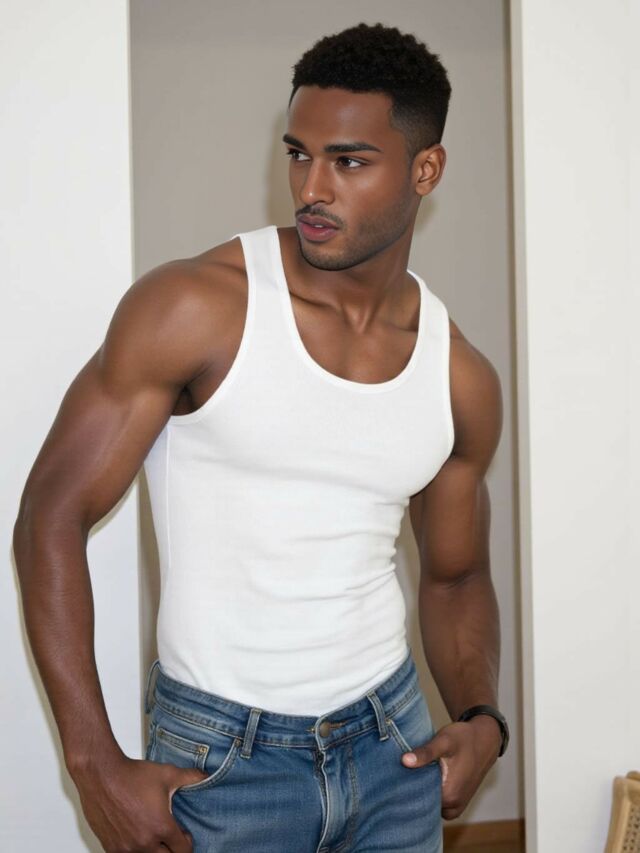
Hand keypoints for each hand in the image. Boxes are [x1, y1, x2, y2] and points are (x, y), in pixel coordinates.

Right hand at [70, 751, 208, 851]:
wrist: (102, 776)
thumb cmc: (132, 775)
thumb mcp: (167, 774)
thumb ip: (190, 778)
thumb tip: (206, 777)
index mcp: (162, 827)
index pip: (183, 851)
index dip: (186, 842)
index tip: (184, 834)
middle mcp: (145, 843)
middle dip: (172, 849)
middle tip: (170, 838)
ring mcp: (127, 848)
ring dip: (153, 851)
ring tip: (153, 836)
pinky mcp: (111, 848)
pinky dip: (135, 851)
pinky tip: (136, 837)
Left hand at [400, 715, 501, 819]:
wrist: (485, 739)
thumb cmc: (464, 738)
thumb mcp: (443, 741)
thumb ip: (425, 753)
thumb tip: (404, 761)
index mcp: (449, 795)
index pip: (417, 799)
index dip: (407, 785)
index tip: (401, 772)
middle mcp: (454, 806)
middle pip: (425, 803)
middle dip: (415, 790)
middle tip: (408, 770)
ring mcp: (458, 806)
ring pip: (432, 805)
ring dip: (425, 792)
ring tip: (420, 772)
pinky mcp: (460, 803)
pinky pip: (441, 806)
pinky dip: (434, 795)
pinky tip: (430, 778)